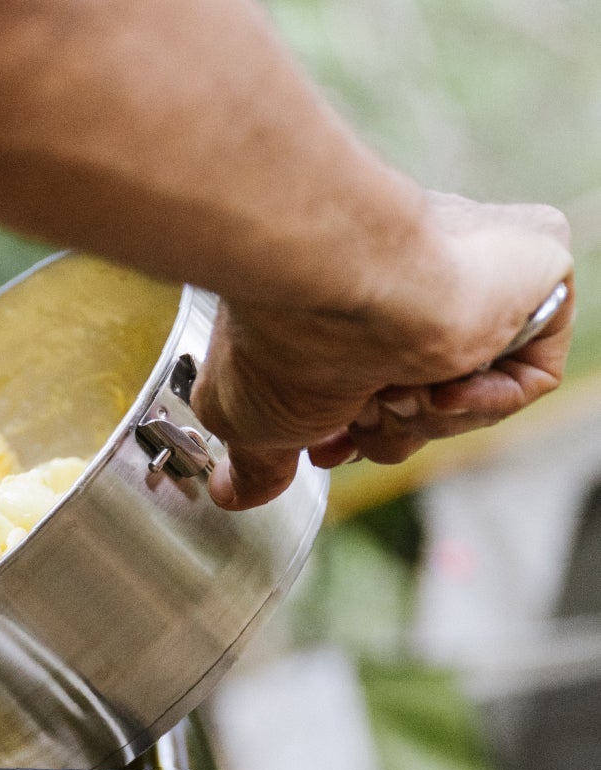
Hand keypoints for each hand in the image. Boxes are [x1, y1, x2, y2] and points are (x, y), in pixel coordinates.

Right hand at [194, 192, 573, 508]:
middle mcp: (411, 289)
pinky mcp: (535, 278)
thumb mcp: (247, 417)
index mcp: (350, 308)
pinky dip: (487, 402)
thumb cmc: (286, 335)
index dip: (355, 435)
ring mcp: (473, 280)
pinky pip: (529, 377)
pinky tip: (442, 388)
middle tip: (357, 415)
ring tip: (391, 389)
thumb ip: (255, 461)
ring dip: (426, 419)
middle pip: (422, 404)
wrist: (340, 281)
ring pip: (475, 397)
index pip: (375, 388)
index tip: (327, 451)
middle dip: (387, 430)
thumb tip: (234, 491)